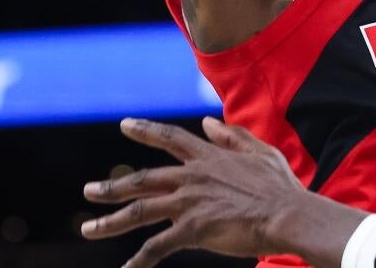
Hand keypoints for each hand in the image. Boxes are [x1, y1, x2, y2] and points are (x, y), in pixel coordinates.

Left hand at [82, 117, 359, 267]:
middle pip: (142, 179)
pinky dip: (140, 259)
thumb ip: (231, 136)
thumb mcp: (259, 151)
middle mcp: (192, 177)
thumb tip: (208, 122)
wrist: (287, 216)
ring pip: (140, 210)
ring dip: (110, 221)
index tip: (125, 124)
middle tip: (88, 191)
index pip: (169, 138)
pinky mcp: (193, 229)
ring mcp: (189, 203)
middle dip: (112, 186)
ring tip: (88, 228)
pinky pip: (158, 246)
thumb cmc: (280, 187)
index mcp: (207, 157)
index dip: (145, 130)